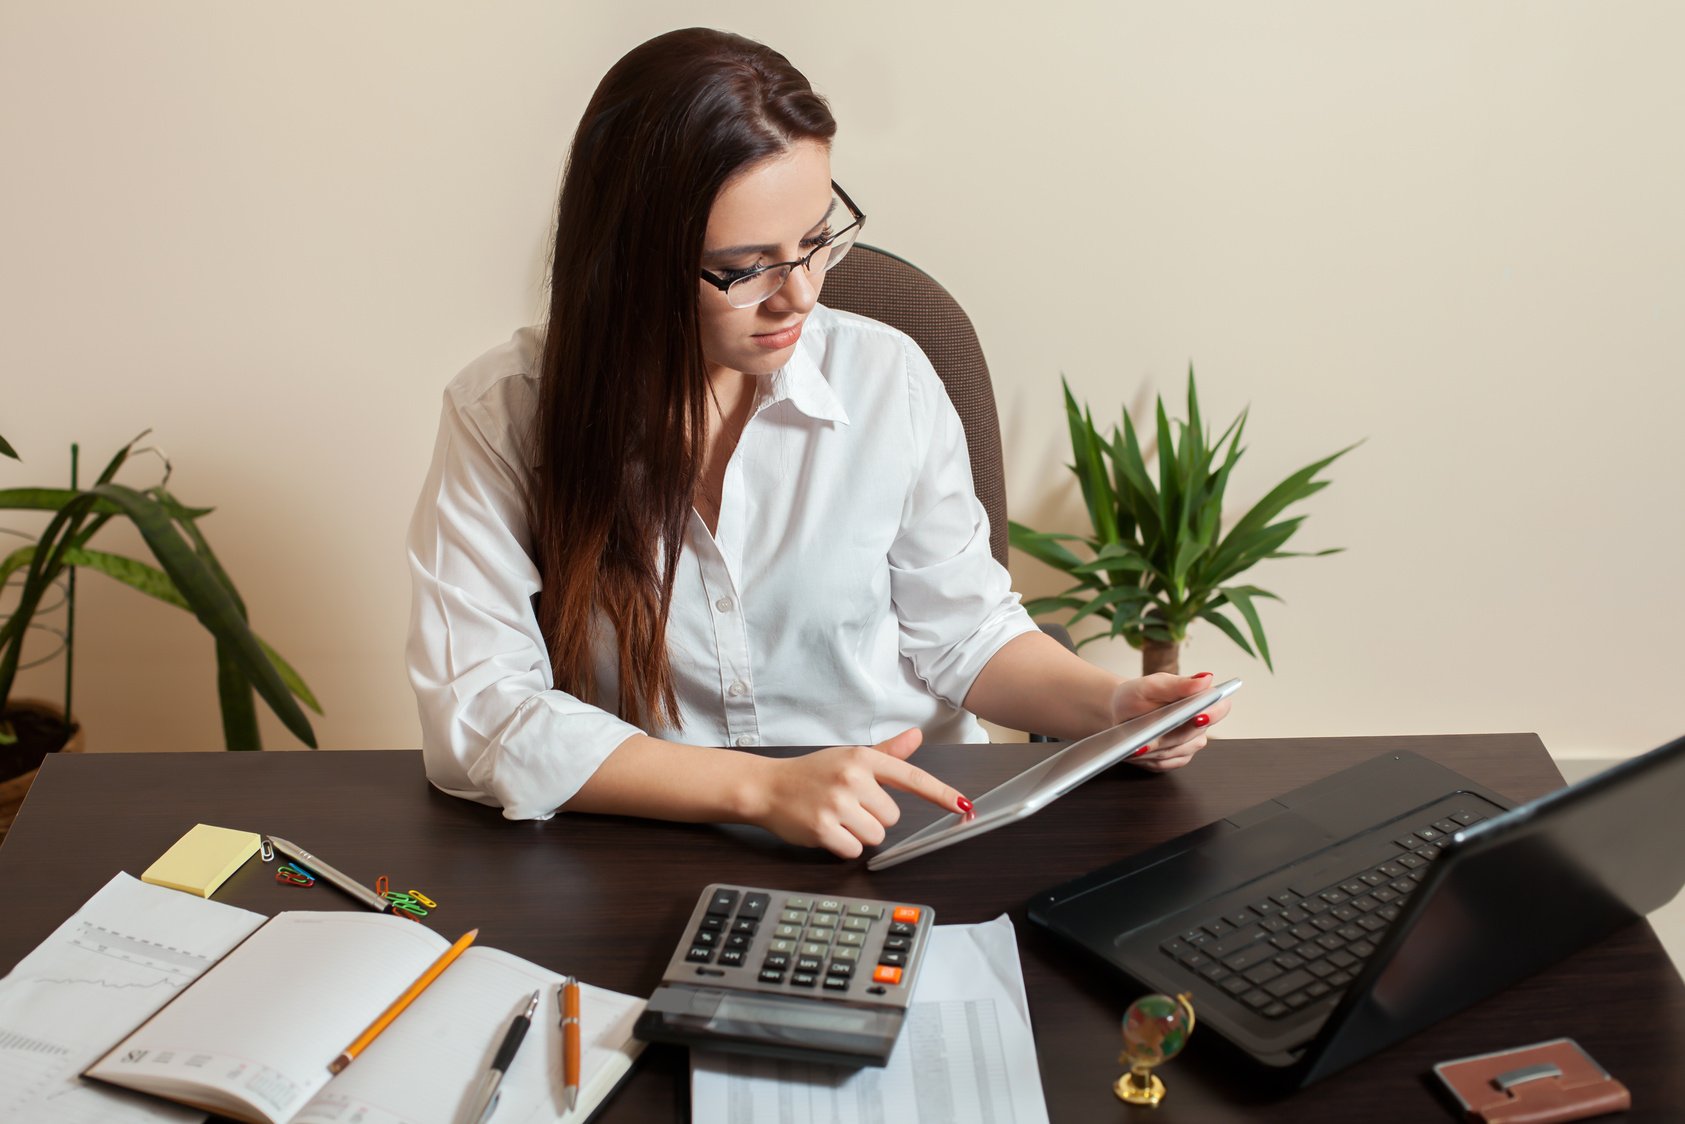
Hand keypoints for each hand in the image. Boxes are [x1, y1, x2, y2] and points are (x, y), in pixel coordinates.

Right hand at [744, 729, 970, 857]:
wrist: (766, 787)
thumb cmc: (811, 773)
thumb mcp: (848, 756)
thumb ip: (886, 752)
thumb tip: (916, 737)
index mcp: (863, 758)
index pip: (911, 777)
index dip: (940, 794)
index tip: (964, 806)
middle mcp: (852, 778)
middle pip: (892, 817)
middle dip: (873, 818)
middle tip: (848, 806)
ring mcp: (837, 804)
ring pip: (875, 836)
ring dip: (859, 834)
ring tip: (836, 817)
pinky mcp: (823, 829)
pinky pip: (854, 850)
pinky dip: (843, 846)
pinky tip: (827, 830)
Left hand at [1111, 671, 1231, 772]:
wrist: (1118, 713)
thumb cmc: (1136, 696)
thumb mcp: (1152, 685)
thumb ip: (1178, 684)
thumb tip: (1206, 678)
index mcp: (1199, 700)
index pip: (1220, 707)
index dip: (1212, 713)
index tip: (1197, 716)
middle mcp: (1198, 724)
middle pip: (1195, 735)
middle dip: (1172, 734)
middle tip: (1151, 733)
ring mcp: (1188, 744)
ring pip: (1178, 751)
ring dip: (1157, 747)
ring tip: (1138, 743)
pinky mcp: (1175, 759)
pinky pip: (1166, 763)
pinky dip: (1150, 758)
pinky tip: (1137, 751)